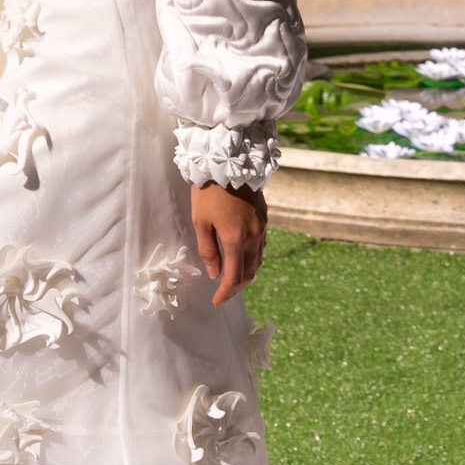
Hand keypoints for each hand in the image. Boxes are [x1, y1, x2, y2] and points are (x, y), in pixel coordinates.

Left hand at [192, 182, 267, 306]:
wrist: (227, 163)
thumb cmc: (208, 191)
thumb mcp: (200, 222)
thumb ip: (208, 250)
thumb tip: (215, 273)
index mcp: (236, 240)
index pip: (234, 277)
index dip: (226, 293)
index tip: (216, 302)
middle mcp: (254, 236)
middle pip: (249, 272)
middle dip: (236, 286)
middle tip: (223, 292)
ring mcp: (262, 227)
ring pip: (258, 260)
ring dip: (246, 272)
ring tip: (232, 277)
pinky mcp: (265, 218)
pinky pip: (261, 246)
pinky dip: (252, 257)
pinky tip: (241, 256)